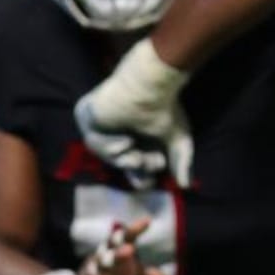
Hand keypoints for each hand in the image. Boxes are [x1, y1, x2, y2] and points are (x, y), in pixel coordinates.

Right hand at [65, 219, 162, 274]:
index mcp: (117, 258)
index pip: (123, 240)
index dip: (132, 231)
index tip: (147, 221)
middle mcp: (102, 264)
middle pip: (109, 252)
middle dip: (118, 249)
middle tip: (130, 249)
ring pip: (96, 269)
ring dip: (105, 265)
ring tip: (116, 263)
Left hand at [74, 39, 192, 188]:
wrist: (149, 88)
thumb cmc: (165, 109)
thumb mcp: (179, 140)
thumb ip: (182, 162)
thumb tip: (186, 186)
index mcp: (142, 134)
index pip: (136, 163)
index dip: (142, 176)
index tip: (150, 181)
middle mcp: (122, 129)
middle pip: (120, 161)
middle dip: (132, 169)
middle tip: (141, 165)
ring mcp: (104, 123)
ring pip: (105, 154)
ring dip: (121, 160)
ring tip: (134, 156)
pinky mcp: (89, 116)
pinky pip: (93, 141)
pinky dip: (109, 146)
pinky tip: (125, 140)